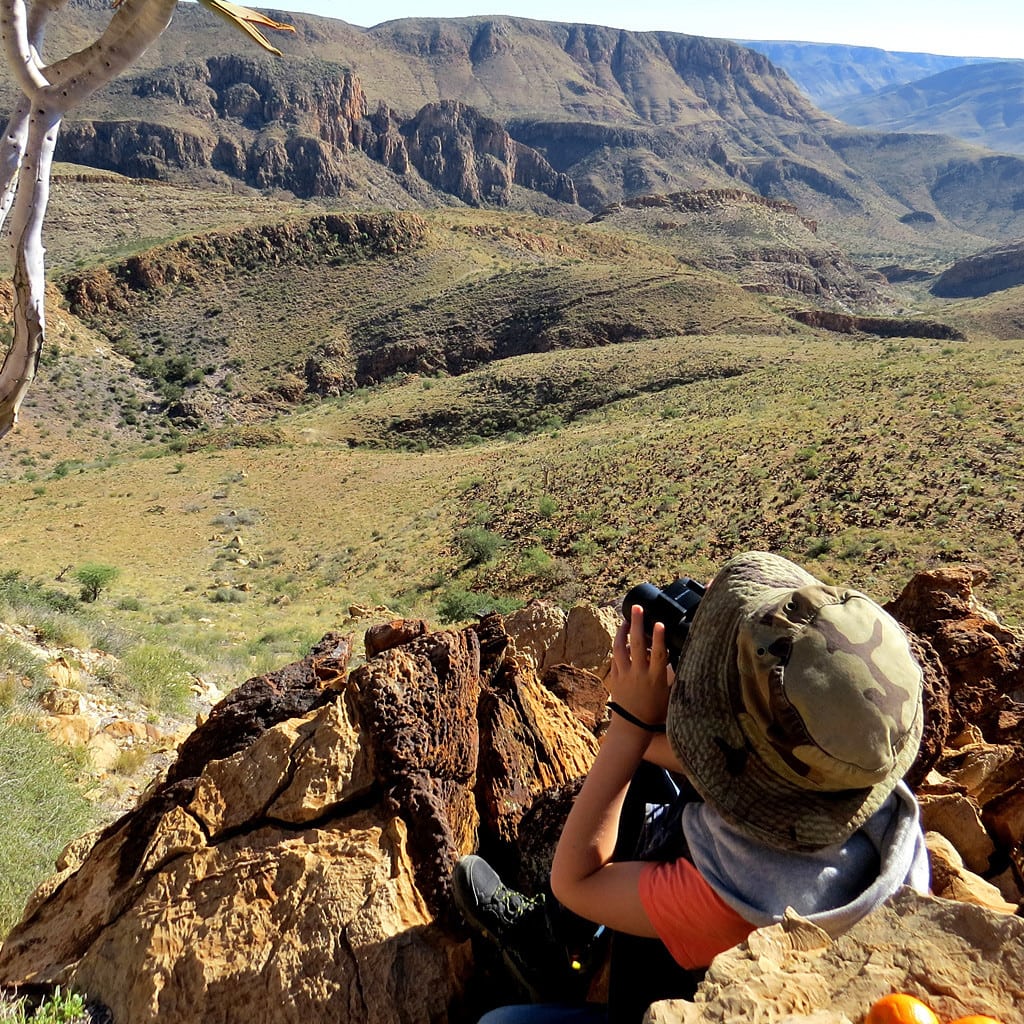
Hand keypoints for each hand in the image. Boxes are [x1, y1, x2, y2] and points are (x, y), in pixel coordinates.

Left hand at [606, 604, 672, 728]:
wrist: (632, 726)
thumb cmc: (654, 710)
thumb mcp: (669, 693)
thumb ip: (671, 674)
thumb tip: (678, 656)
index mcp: (656, 678)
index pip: (658, 654)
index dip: (659, 638)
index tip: (659, 623)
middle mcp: (639, 674)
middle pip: (637, 644)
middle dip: (637, 624)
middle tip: (637, 608)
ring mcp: (625, 674)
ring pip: (621, 648)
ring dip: (623, 631)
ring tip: (626, 620)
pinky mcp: (615, 677)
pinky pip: (616, 657)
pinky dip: (619, 645)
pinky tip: (621, 637)